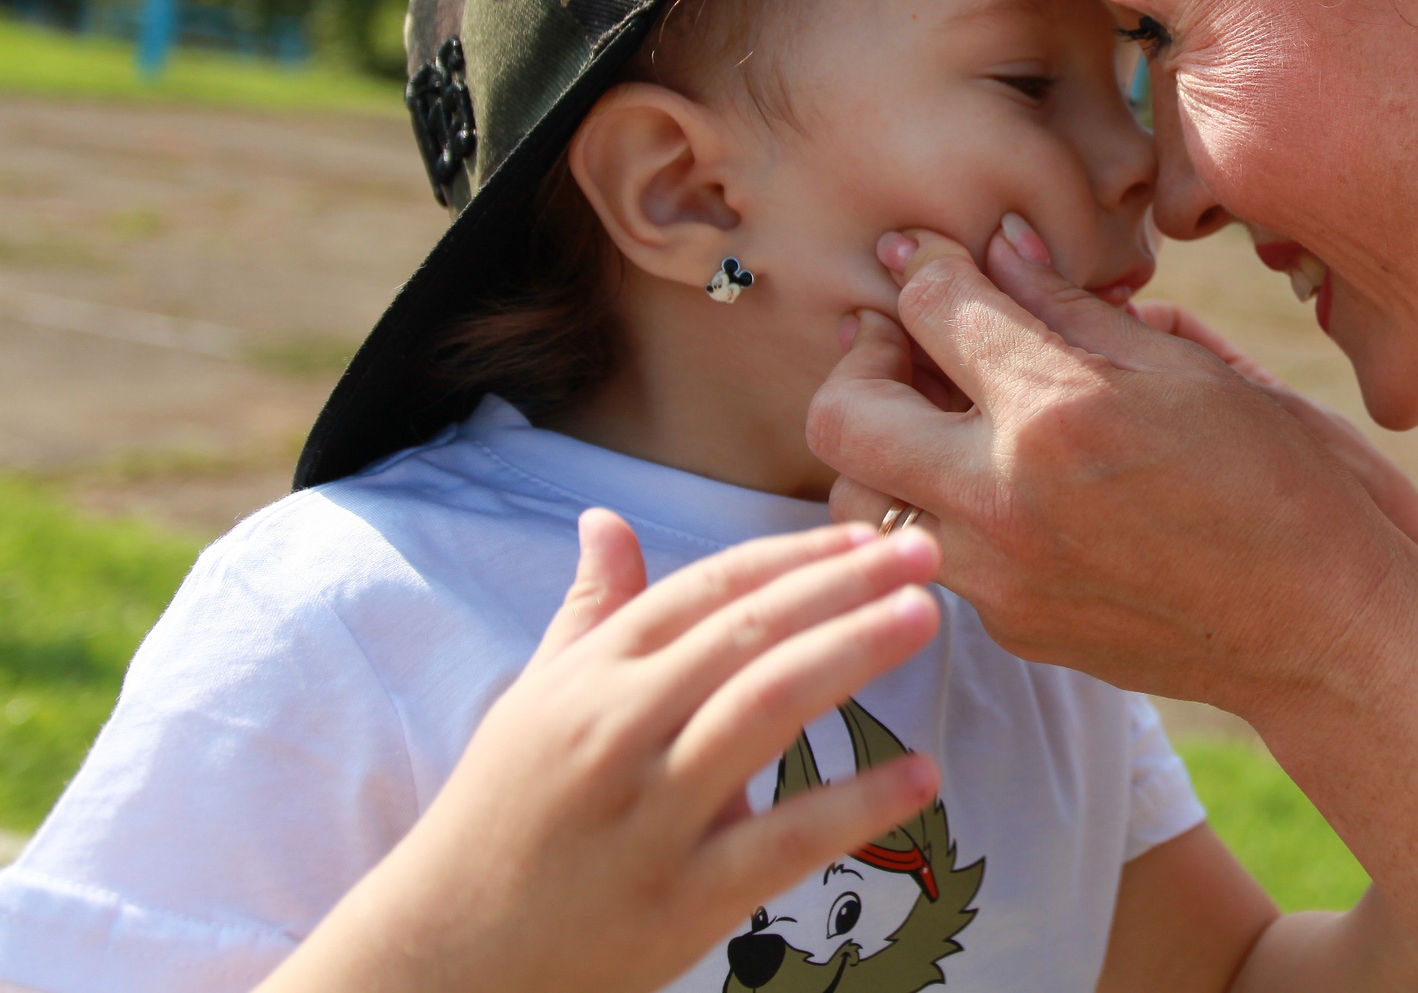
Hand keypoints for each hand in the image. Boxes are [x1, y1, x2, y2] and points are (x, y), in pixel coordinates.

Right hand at [257, 513, 944, 992]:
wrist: (441, 958)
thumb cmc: (499, 819)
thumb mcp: (533, 703)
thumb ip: (588, 613)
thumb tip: (604, 519)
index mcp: (590, 677)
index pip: (708, 590)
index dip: (794, 556)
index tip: (866, 534)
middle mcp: (617, 731)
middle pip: (747, 633)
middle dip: (843, 583)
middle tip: (925, 550)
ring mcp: (650, 815)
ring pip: (764, 710)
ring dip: (853, 653)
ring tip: (925, 617)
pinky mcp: (681, 899)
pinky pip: (784, 839)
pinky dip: (858, 803)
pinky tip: (922, 773)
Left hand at [806, 223, 1417, 717]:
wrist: (1322, 627)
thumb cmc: (1282, 480)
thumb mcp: (1189, 368)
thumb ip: (1074, 308)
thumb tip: (1002, 248)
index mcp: (1056, 412)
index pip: (933, 308)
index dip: (920, 263)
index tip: (921, 252)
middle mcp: (1003, 500)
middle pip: (842, 415)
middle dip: (861, 359)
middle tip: (907, 338)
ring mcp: (998, 578)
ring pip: (858, 502)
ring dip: (880, 447)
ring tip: (940, 416)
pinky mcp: (1010, 628)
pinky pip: (931, 555)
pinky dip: (942, 508)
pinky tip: (1001, 480)